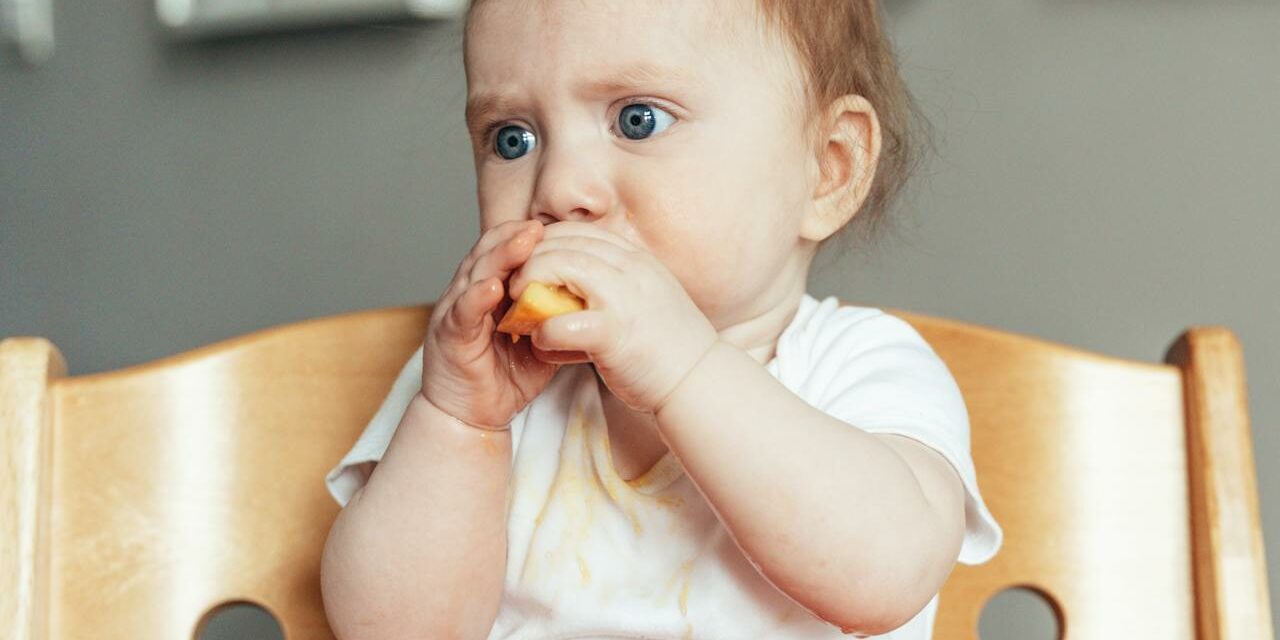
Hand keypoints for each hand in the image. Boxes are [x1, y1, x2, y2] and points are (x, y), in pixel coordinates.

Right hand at [421, 220, 557, 428]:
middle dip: (514, 238)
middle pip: (488, 254)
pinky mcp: (449, 337)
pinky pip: (463, 313)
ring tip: (524, 243)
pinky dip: (476, 298)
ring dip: (499, 258)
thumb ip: (554, 319)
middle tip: (540, 225)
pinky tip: (493, 288)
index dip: (524, 238)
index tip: (553, 227)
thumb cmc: (504, 378)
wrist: (470, 418)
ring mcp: (455, 313)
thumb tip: (591, 302)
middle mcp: (467, 294)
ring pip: (475, 275)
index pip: (503, 253)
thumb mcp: (539, 343)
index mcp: (488, 291)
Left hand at [508, 222, 718, 412]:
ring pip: (559, 267)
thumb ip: (614, 286)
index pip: (579, 232)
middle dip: (529, 259)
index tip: (529, 262)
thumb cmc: (669, 348)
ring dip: (529, 285)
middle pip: (563, 242)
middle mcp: (630, 270)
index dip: (546, 242)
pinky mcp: (614, 334)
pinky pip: (561, 323)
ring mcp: (623, 298)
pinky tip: (540, 344)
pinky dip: (543, 332)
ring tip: (519, 309)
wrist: (699, 382)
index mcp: (636, 260)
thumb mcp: (645, 299)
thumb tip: (576, 284)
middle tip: (513, 284)